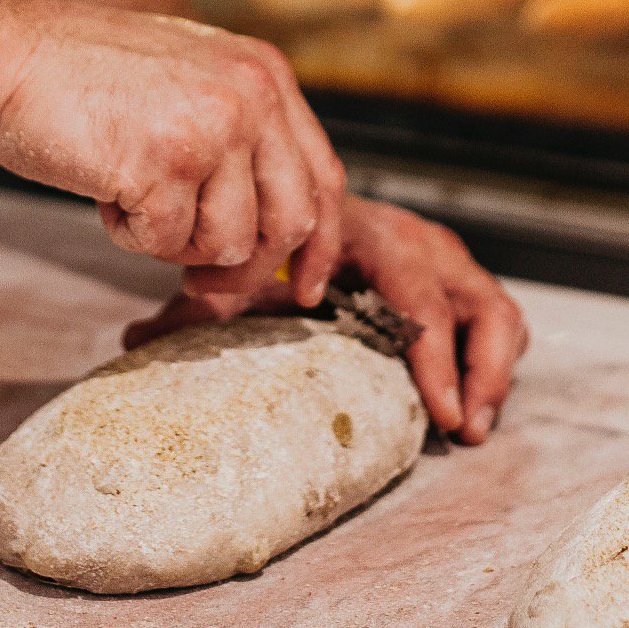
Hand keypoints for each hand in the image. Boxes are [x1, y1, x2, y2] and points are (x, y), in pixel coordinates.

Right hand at [0, 0, 345, 303]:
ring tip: (131, 194)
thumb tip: (272, 240)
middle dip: (248, 267)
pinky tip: (103, 189)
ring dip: (174, 242)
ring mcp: (211, 127)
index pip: (324, 177)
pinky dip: (129, 234)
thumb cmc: (83, 77)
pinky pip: (166, 242)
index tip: (306, 285)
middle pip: (291, 221)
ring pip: (229, 242)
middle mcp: (251, 95)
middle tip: (203, 279)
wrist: (4, 52)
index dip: (319, 243)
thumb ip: (241, 143)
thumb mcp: (190, 84)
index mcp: (266, 75)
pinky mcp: (163, 163)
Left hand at [123, 196, 528, 443]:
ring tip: (471, 427)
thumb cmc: (270, 246)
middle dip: (479, 372)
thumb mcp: (239, 276)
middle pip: (479, 303)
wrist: (292, 199)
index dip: (433, 355)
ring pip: (496, 310)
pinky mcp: (455, 279)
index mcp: (366, 233)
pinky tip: (467, 409)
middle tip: (462, 428)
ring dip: (492, 371)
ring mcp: (441, 259)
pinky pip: (494, 318)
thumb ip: (194, 306)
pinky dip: (490, 362)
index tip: (437, 412)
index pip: (419, 292)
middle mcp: (416, 240)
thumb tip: (132, 341)